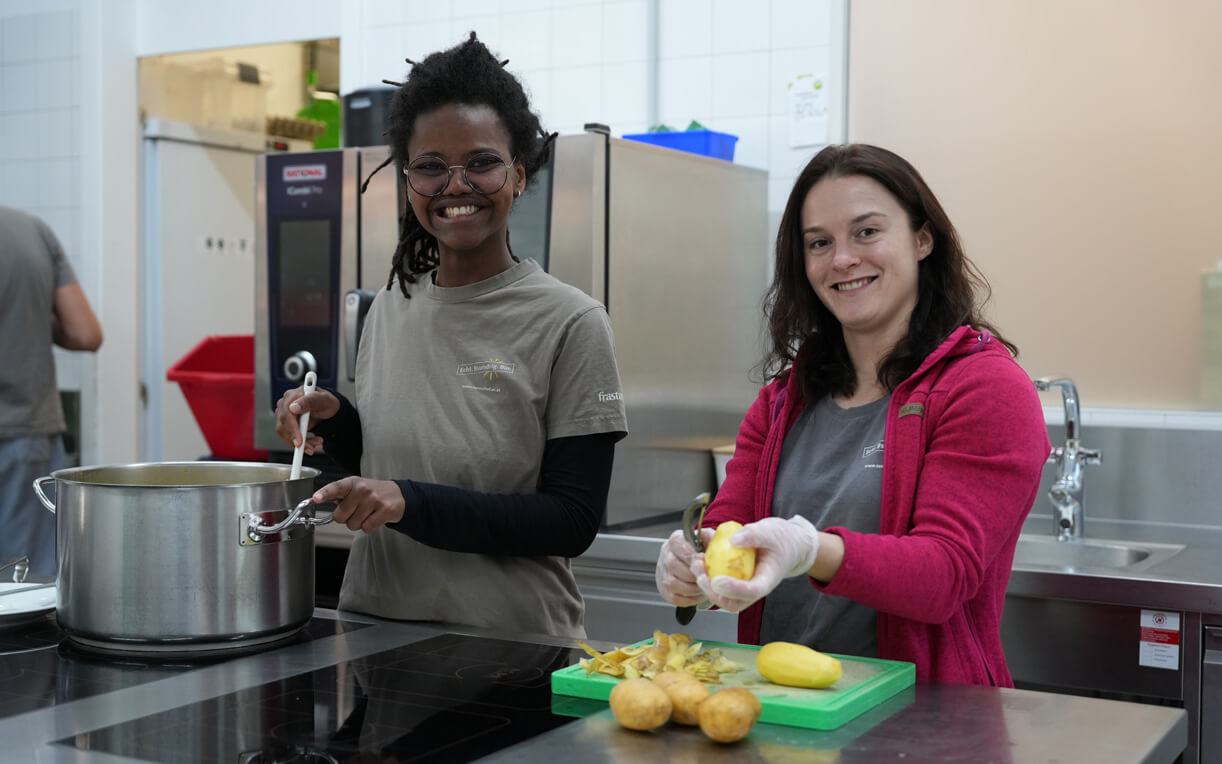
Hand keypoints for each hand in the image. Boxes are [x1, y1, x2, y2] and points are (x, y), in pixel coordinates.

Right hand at [275, 385, 339, 453]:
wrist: (328, 408)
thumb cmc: (326, 402)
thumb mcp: (323, 400)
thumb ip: (310, 401)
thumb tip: (293, 407)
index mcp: (293, 396)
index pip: (286, 414)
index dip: (292, 429)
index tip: (300, 441)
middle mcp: (286, 404)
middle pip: (283, 426)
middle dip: (297, 440)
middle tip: (310, 447)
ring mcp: (285, 414)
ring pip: (285, 434)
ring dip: (301, 443)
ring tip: (315, 444)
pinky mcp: (287, 424)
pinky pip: (289, 437)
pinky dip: (301, 444)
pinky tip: (311, 444)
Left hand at [313, 477, 405, 532]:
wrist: (397, 495)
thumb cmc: (371, 493)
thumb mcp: (354, 488)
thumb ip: (338, 495)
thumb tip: (318, 500)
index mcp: (352, 482)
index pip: (336, 488)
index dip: (325, 494)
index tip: (316, 498)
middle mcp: (362, 489)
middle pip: (340, 516)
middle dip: (345, 517)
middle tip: (356, 510)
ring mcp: (374, 499)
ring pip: (353, 524)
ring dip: (358, 523)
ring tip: (367, 513)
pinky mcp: (385, 510)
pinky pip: (367, 528)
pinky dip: (369, 527)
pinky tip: (374, 517)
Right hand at [655, 528, 714, 606]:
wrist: (692, 562)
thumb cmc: (700, 551)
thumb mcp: (707, 539)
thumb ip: (711, 539)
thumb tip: (718, 544)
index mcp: (675, 541)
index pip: (678, 545)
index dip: (691, 556)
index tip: (703, 561)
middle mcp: (666, 555)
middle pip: (673, 565)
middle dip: (692, 574)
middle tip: (705, 578)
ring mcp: (662, 573)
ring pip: (672, 584)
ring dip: (691, 589)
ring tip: (703, 588)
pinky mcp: (664, 589)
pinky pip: (674, 597)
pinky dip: (689, 599)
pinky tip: (698, 594)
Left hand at [692, 515, 819, 612]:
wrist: (787, 545)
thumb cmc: (781, 540)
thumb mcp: (770, 530)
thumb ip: (753, 534)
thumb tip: (733, 540)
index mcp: (767, 579)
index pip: (752, 591)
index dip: (734, 589)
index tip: (717, 580)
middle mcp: (754, 589)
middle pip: (733, 603)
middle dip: (713, 593)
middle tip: (700, 574)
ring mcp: (744, 589)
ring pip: (723, 599)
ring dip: (706, 587)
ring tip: (697, 565)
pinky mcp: (735, 582)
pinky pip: (719, 587)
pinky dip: (707, 578)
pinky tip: (700, 562)